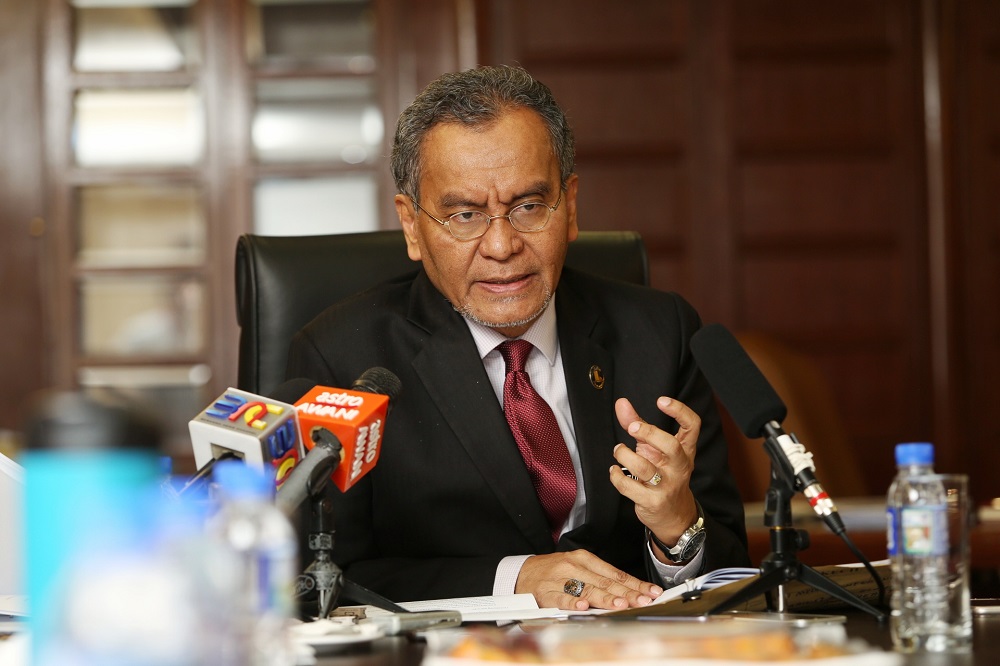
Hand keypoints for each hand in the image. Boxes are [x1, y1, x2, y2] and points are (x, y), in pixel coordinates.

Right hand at [515, 549, 662, 610]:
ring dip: (606, 598)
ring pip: (587, 589)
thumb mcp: (578, 568)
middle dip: (628, 593)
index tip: (651, 592)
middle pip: (606, 582)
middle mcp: (574, 566)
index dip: (635, 584)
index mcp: (584, 559)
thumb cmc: (553, 572)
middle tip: (644, 600)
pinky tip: (584, 606)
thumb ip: (600, 579)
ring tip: (621, 604)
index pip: (615, 573)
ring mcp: (560, 579)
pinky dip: (573, 603)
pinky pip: (562, 598)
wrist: (521, 573)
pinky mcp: (546, 592)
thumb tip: (628, 591)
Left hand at [609, 396, 699, 554]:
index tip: (661, 400)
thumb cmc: (663, 474)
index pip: (692, 426)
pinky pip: (629, 487)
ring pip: (644, 467)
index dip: (680, 411)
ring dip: (624, 455)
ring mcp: (667, 486)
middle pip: (672, 446)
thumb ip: (638, 424)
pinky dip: (616, 476)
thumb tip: (621, 403)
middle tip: (633, 428)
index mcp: (685, 450)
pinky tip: (614, 471)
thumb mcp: (654, 448)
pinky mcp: (652, 502)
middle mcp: (679, 467)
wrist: (674, 515)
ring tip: (619, 451)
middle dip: (650, 433)